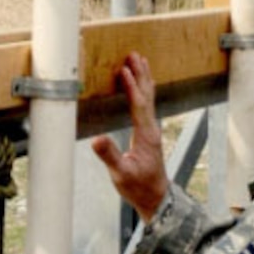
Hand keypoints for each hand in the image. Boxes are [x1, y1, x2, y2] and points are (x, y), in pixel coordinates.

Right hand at [90, 51, 167, 222]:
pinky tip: (144, 86)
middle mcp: (151, 129)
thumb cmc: (138, 188)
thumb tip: (96, 139)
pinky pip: (147, 105)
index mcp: (145, 135)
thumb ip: (109, 156)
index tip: (123, 69)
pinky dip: (144, 90)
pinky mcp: (149, 134)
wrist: (156, 199)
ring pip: (149, 98)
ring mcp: (152, 130)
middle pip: (147, 95)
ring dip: (144, 78)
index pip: (138, 105)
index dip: (131, 86)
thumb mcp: (121, 175)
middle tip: (134, 55)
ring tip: (140, 61)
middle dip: (141, 74)